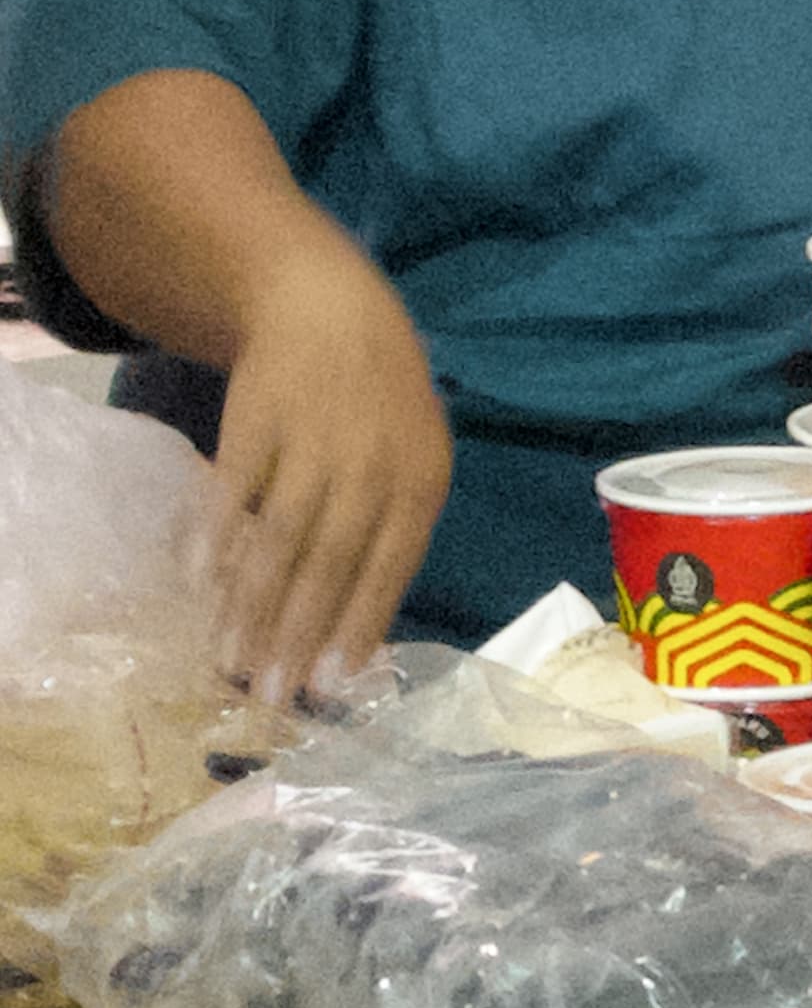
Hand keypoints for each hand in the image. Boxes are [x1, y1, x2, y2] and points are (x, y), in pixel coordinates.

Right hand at [212, 233, 451, 705]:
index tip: (330, 685)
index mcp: (421, 477)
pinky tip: (195, 583)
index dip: (358, 625)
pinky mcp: (258, 420)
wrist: (332, 312)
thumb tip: (357, 635)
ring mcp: (314, 439)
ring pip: (278, 537)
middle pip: (331, 562)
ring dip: (250, 604)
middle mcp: (372, 461)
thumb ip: (389, 535)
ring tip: (228, 658)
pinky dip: (211, 539)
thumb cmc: (380, 407)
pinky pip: (232, 492)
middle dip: (297, 635)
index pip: (391, 566)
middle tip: (270, 695)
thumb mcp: (410, 461)